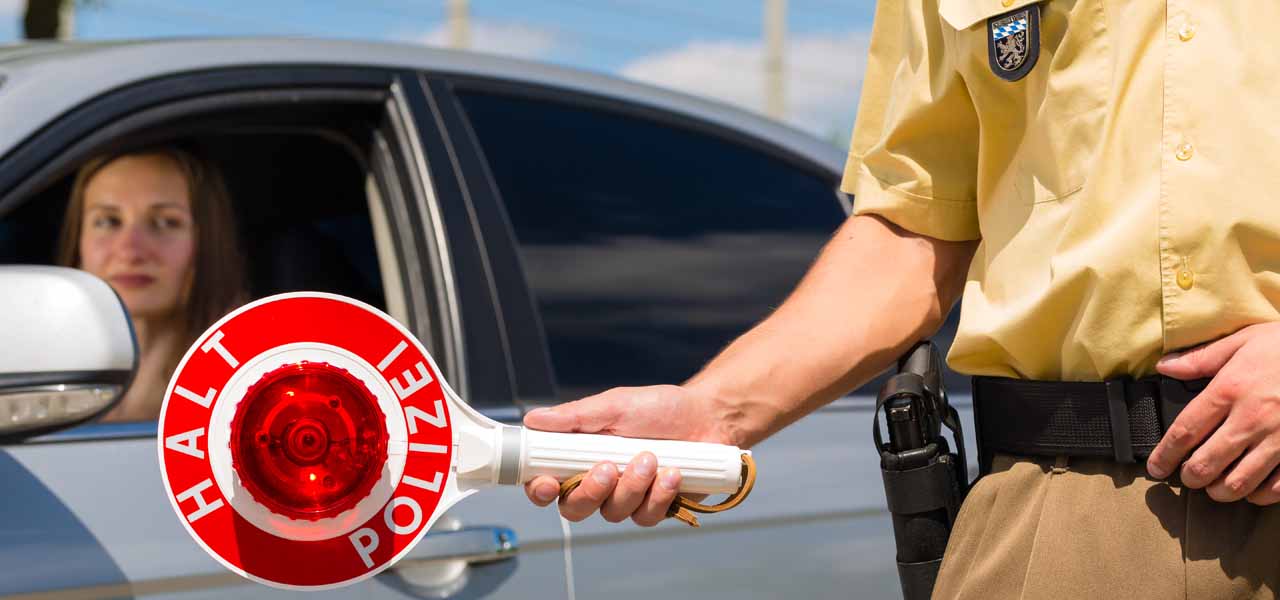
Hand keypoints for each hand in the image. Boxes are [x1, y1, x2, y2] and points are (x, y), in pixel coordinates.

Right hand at [522, 384, 732, 524]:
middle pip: (575, 508)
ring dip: (632, 486)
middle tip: (608, 469)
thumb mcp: (614, 405)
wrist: (707, 416)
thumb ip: (575, 417)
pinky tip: (673, 473)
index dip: (540, 490)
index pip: (547, 483)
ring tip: (651, 458)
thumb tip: (534, 419)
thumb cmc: (659, 408)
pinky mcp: (656, 507)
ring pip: (613, 512)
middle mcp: (600, 482)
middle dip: (590, 492)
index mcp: (581, 456)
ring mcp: (628, 497)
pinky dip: (659, 495)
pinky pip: (646, 516)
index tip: (548, 483)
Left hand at [1148, 322, 1279, 503]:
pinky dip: (1259, 494)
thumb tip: (1165, 367)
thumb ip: (1201, 358)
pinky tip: (1251, 488)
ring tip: (1214, 487)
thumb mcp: (1244, 341)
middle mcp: (1251, 419)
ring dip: (1219, 491)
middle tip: (1186, 477)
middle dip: (1189, 478)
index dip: (1164, 455)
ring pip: (1238, 483)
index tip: (1155, 468)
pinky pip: (1277, 488)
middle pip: (1206, 464)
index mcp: (1229, 390)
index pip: (1184, 432)